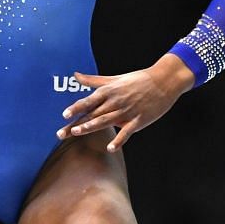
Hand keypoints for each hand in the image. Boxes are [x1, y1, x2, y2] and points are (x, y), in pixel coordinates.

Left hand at [54, 53, 194, 151]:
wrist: (163, 81)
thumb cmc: (137, 80)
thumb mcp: (114, 78)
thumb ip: (93, 80)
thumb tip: (75, 75)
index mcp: (109, 91)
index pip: (89, 101)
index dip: (76, 107)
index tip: (65, 114)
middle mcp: (115, 101)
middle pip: (93, 114)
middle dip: (76, 124)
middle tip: (61, 133)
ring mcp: (127, 111)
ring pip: (106, 120)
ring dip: (91, 127)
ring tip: (78, 132)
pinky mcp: (138, 120)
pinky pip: (127, 132)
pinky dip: (119, 140)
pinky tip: (110, 148)